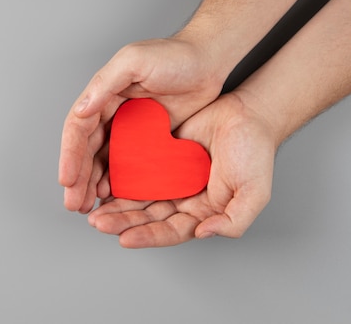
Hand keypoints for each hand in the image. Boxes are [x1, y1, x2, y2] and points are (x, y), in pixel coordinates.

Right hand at [58, 36, 222, 212]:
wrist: (209, 61)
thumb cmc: (174, 54)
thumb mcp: (134, 60)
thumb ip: (105, 83)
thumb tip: (82, 109)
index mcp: (103, 94)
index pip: (78, 129)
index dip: (70, 155)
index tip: (66, 180)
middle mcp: (111, 112)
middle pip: (87, 151)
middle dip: (78, 179)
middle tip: (74, 204)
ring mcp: (130, 128)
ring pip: (104, 161)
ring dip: (93, 184)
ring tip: (88, 208)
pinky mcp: (150, 140)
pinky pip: (130, 165)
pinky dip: (118, 182)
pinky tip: (114, 199)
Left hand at [87, 93, 274, 246]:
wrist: (247, 113)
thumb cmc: (255, 152)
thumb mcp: (254, 193)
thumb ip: (234, 220)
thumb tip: (204, 234)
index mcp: (203, 212)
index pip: (170, 231)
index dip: (148, 236)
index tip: (124, 238)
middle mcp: (183, 198)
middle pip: (148, 217)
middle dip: (123, 222)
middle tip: (99, 223)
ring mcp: (171, 177)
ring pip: (138, 195)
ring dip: (117, 204)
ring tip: (95, 208)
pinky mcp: (161, 155)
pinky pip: (138, 169)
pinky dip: (122, 177)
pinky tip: (104, 181)